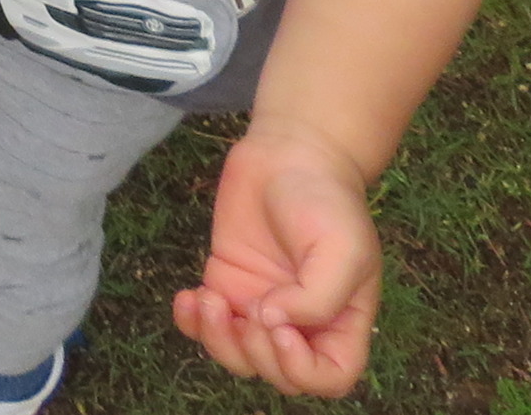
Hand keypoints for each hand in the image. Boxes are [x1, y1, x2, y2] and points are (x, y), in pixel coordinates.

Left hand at [171, 123, 380, 397]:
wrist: (286, 154)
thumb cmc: (324, 199)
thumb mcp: (340, 247)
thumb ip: (317, 297)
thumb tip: (272, 322)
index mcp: (342, 321)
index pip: (331, 377)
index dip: (303, 370)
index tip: (279, 325)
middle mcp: (302, 323)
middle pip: (279, 374)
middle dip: (257, 353)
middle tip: (251, 307)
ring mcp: (261, 306)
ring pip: (239, 358)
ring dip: (218, 341)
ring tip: (209, 299)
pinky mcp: (227, 284)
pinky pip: (205, 326)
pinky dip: (191, 323)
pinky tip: (188, 297)